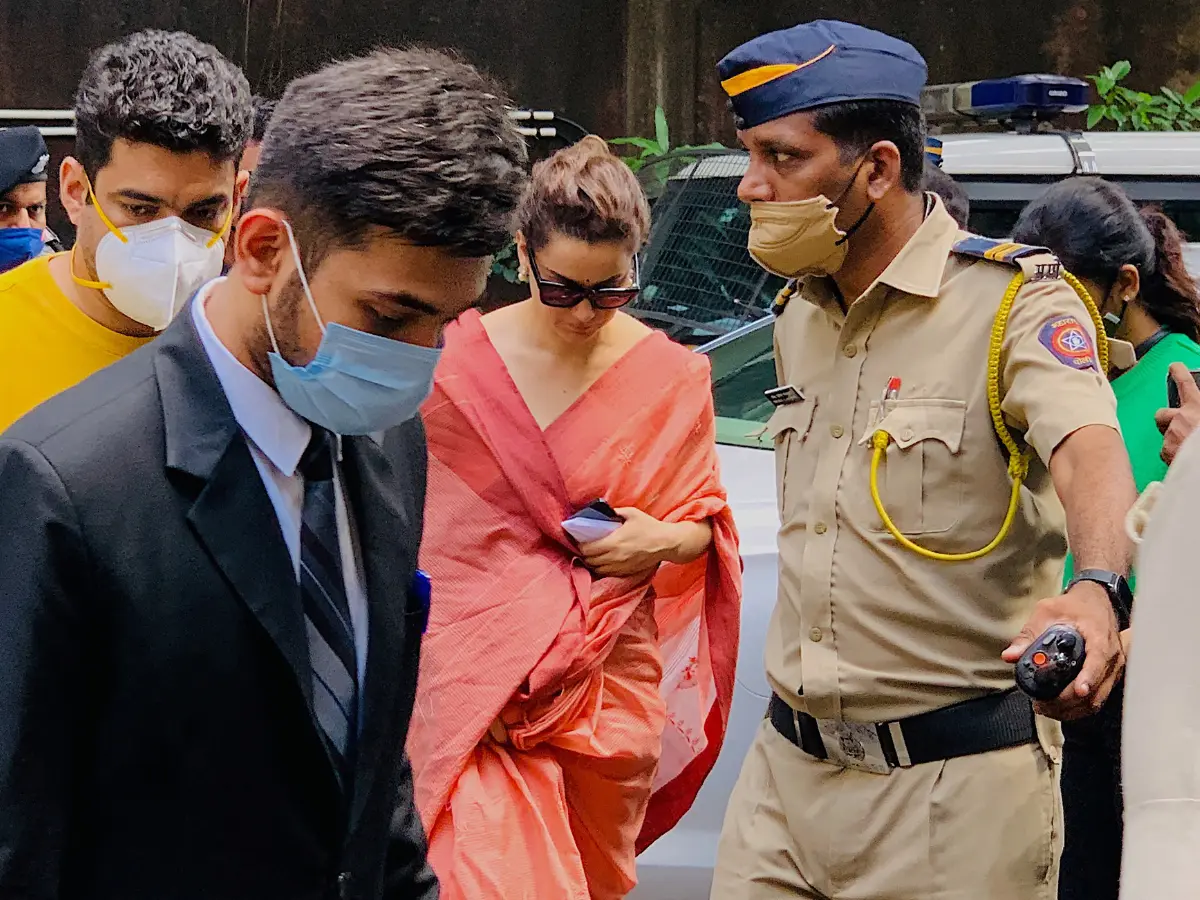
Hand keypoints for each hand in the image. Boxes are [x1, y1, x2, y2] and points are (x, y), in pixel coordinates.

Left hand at [577, 507, 678, 579]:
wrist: (666, 543)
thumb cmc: (649, 527)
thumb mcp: (632, 513)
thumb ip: (615, 512)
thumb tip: (602, 513)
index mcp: (614, 541)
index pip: (588, 548)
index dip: (580, 545)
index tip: (578, 539)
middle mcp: (615, 557)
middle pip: (589, 560)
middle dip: (583, 554)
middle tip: (583, 547)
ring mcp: (620, 566)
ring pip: (596, 569)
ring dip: (591, 563)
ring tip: (591, 555)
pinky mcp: (626, 572)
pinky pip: (607, 574)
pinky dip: (601, 569)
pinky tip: (602, 562)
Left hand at [1002, 582, 1124, 720]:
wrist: (1096, 602)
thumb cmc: (1075, 606)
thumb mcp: (1047, 612)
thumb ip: (1029, 634)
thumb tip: (1011, 655)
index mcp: (1099, 638)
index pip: (1098, 661)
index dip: (1089, 678)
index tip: (1077, 690)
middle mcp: (1111, 657)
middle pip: (1096, 688)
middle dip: (1069, 701)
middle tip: (1043, 704)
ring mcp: (1113, 669)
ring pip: (1097, 700)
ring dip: (1072, 709)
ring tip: (1045, 708)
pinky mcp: (1109, 677)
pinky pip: (1097, 699)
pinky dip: (1078, 708)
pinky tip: (1059, 708)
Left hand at [1155, 363, 1199, 464]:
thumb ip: (1197, 408)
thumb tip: (1195, 414)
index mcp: (1197, 406)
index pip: (1186, 384)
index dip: (1179, 374)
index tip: (1174, 367)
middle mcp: (1181, 418)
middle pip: (1162, 414)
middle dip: (1167, 420)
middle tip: (1178, 427)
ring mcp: (1171, 436)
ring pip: (1166, 438)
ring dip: (1174, 442)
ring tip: (1189, 451)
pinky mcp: (1166, 453)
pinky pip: (1167, 454)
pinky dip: (1174, 458)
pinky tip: (1186, 462)